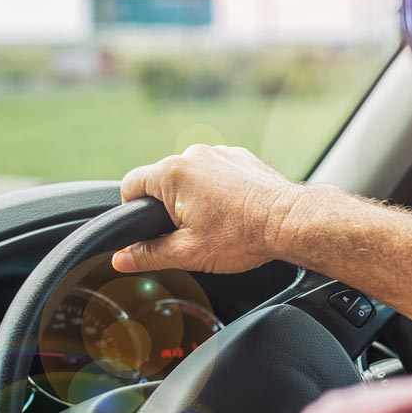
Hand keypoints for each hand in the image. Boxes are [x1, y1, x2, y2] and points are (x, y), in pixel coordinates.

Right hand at [114, 145, 306, 273]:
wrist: (290, 222)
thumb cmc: (242, 236)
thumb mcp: (187, 253)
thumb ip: (148, 255)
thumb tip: (121, 259)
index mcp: (172, 174)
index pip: (130, 185)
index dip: (130, 210)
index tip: (146, 229)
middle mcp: (193, 154)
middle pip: (162, 181)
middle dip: (168, 208)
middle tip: (187, 234)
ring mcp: (219, 152)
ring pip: (190, 177)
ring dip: (193, 198)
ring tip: (215, 225)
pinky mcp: (239, 157)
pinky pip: (215, 172)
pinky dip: (217, 190)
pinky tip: (232, 213)